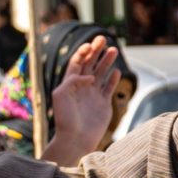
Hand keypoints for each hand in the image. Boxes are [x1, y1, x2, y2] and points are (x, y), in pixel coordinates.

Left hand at [46, 36, 120, 165]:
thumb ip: (73, 81)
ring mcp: (93, 95)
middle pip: (90, 64)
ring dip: (106, 61)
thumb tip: (90, 76)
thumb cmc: (65, 119)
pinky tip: (116, 71)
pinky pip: (109, 88)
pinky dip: (113, 79)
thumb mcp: (61, 96)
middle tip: (103, 38)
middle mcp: (82, 87)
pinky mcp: (103, 104)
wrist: (75, 139)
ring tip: (113, 50)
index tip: (90, 44)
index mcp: (70, 84)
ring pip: (101, 73)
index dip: (83, 52)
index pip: (77, 62)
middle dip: (96, 51)